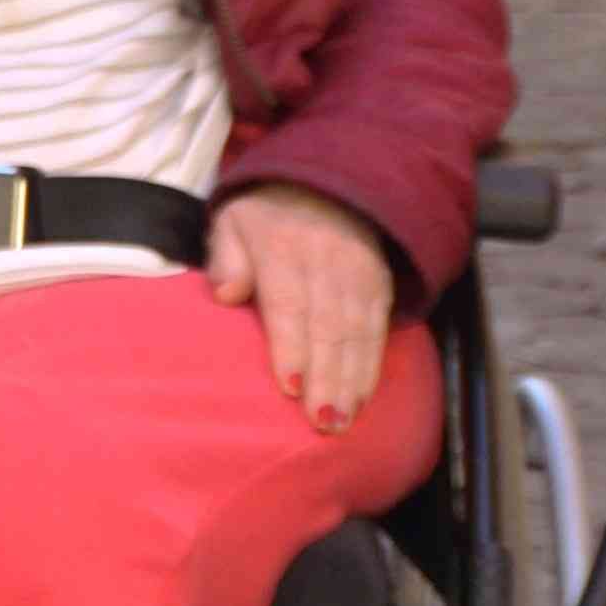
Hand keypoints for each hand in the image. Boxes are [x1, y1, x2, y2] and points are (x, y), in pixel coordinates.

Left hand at [205, 181, 394, 431]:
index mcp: (284, 248)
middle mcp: (327, 264)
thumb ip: (226, 257)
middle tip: (320, 423)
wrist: (327, 183)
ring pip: (357, 334)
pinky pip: (378, 330)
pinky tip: (362, 398)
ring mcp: (359, 275)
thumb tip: (226, 294)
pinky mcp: (380, 286)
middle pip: (328, 328)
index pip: (290, 303)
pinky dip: (371, 366)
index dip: (291, 347)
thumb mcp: (232, 219)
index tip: (289, 387)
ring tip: (341, 422)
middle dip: (326, 378)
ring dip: (351, 381)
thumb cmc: (265, 214)